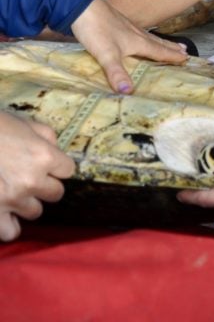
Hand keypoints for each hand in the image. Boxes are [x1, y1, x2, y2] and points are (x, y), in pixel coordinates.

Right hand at [0, 110, 74, 241]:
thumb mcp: (22, 121)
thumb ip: (45, 135)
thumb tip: (55, 148)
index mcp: (42, 156)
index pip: (68, 169)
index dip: (56, 165)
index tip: (45, 162)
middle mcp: (32, 181)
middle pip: (56, 193)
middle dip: (44, 184)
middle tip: (27, 176)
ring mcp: (12, 201)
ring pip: (35, 212)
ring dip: (26, 202)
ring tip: (11, 190)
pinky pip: (11, 232)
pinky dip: (9, 224)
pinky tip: (3, 211)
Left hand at [71, 0, 187, 93]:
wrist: (81, 7)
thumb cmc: (97, 30)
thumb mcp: (107, 55)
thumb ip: (117, 73)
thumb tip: (129, 92)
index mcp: (137, 41)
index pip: (159, 51)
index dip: (172, 56)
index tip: (186, 58)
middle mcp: (135, 34)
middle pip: (157, 42)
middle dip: (170, 48)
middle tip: (184, 51)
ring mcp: (126, 27)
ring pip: (148, 37)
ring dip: (160, 42)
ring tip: (169, 44)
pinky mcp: (117, 24)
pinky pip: (137, 34)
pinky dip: (145, 38)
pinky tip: (138, 38)